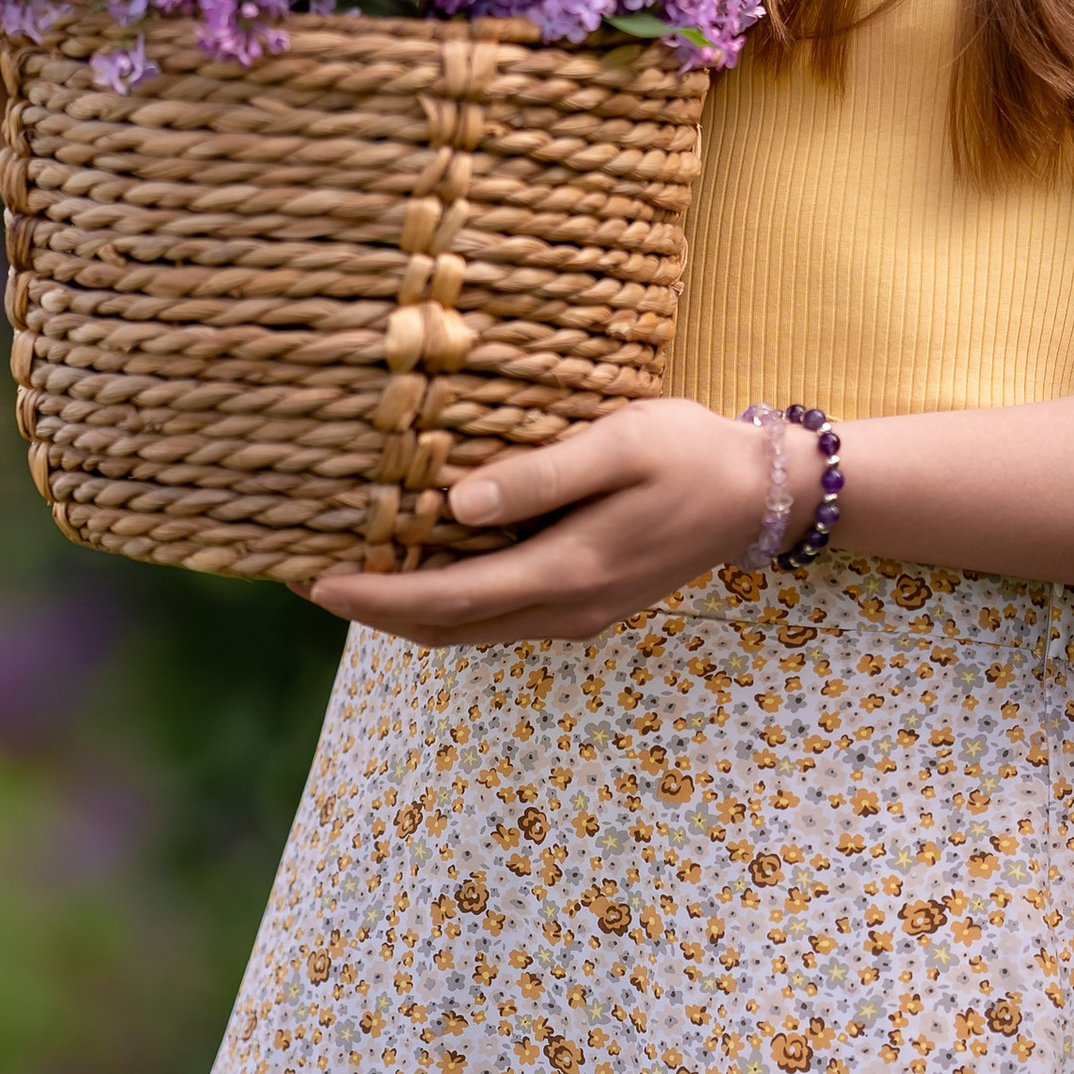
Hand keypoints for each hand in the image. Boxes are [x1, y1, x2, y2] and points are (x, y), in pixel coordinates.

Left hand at [302, 396, 805, 644]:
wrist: (763, 494)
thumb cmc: (691, 453)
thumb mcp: (619, 444)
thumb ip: (540, 475)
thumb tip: (456, 502)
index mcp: (568, 571)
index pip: (447, 599)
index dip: (375, 597)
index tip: (315, 581)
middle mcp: (567, 609)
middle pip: (447, 629)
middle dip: (375, 611)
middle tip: (310, 579)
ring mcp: (578, 614)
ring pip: (471, 630)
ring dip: (408, 611)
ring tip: (354, 573)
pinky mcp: (587, 604)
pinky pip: (498, 616)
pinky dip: (449, 602)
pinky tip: (426, 563)